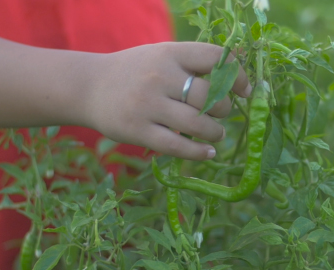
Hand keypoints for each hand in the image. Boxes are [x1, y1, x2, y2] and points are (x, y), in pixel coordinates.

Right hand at [86, 42, 251, 160]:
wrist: (88, 87)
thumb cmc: (136, 71)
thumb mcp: (162, 56)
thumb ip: (194, 64)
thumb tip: (238, 80)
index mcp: (169, 53)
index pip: (214, 58)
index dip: (237, 75)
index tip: (245, 90)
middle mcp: (158, 76)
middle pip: (210, 96)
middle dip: (224, 109)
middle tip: (222, 114)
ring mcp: (147, 104)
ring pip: (197, 124)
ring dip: (215, 132)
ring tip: (216, 134)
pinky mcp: (137, 130)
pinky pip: (177, 146)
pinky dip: (198, 153)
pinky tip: (207, 152)